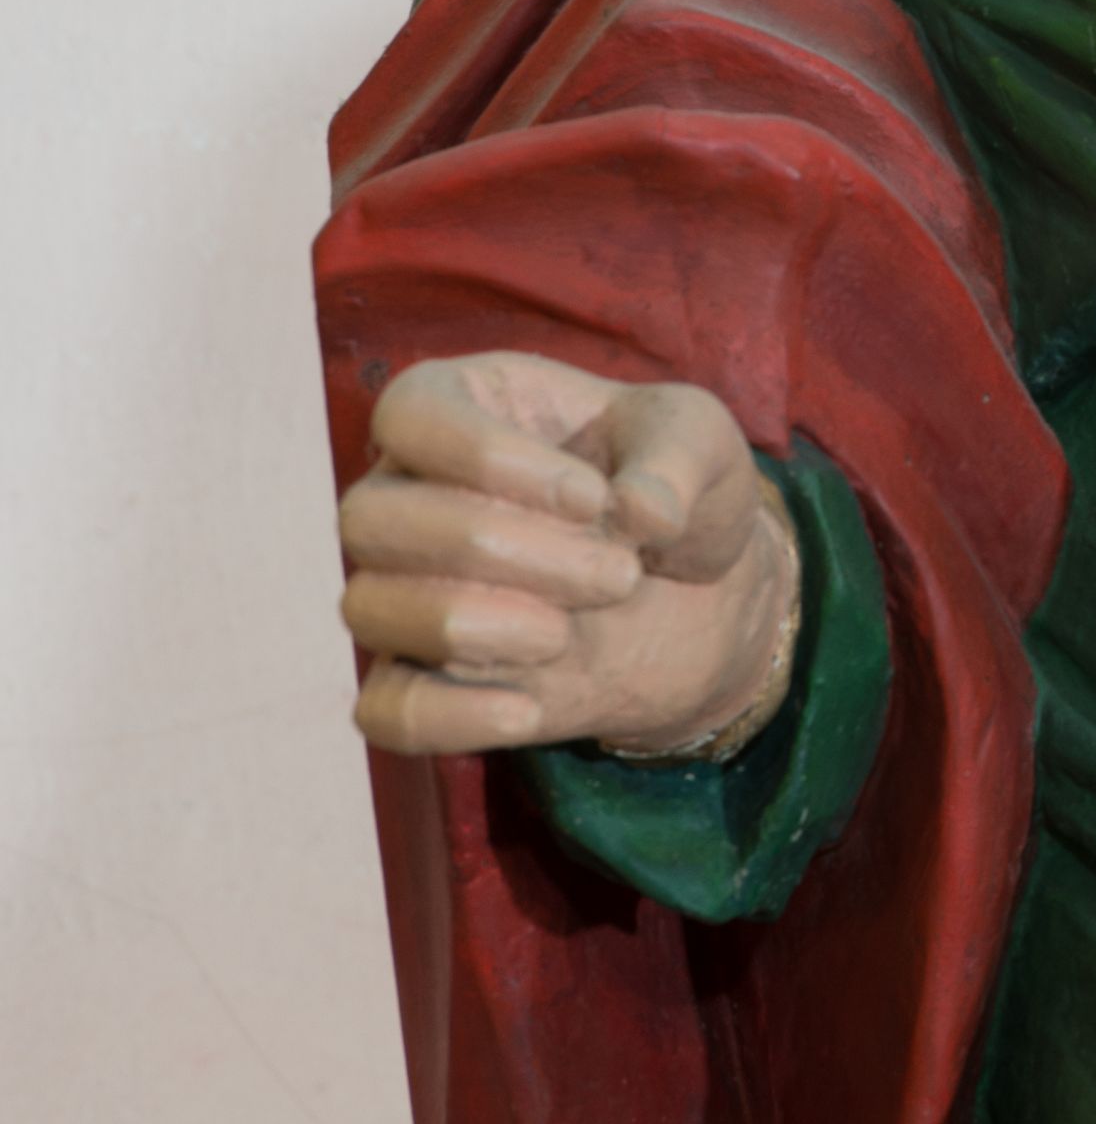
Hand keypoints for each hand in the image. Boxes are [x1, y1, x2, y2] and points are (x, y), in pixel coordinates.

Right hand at [338, 351, 798, 760]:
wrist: (693, 587)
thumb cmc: (674, 483)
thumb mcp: (700, 443)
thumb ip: (676, 462)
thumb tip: (641, 510)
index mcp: (459, 406)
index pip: (408, 416)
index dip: (488, 459)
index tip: (593, 498)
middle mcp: (406, 493)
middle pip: (371, 518)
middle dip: (492, 548)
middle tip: (616, 574)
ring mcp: (404, 589)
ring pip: (368, 607)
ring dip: (470, 625)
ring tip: (569, 632)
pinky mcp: (426, 678)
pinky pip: (386, 710)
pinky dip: (447, 717)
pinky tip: (525, 713)